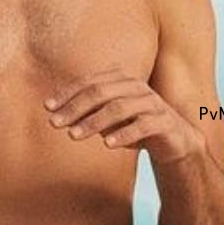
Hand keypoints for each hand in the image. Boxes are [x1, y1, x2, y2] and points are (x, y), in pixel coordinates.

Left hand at [44, 72, 201, 165]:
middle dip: (75, 107)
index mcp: (122, 80)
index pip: (90, 81)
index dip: (67, 93)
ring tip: (73, 136)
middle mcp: (137, 87)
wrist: (175, 142)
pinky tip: (107, 144)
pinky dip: (124, 134)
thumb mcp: (109, 118)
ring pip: (119, 107)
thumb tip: (56, 114)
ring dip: (93, 122)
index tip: (47, 108)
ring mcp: (152, 103)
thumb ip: (88, 112)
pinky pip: (142, 125)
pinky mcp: (165, 122)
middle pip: (101, 92)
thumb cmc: (135, 127)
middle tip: (54, 124)